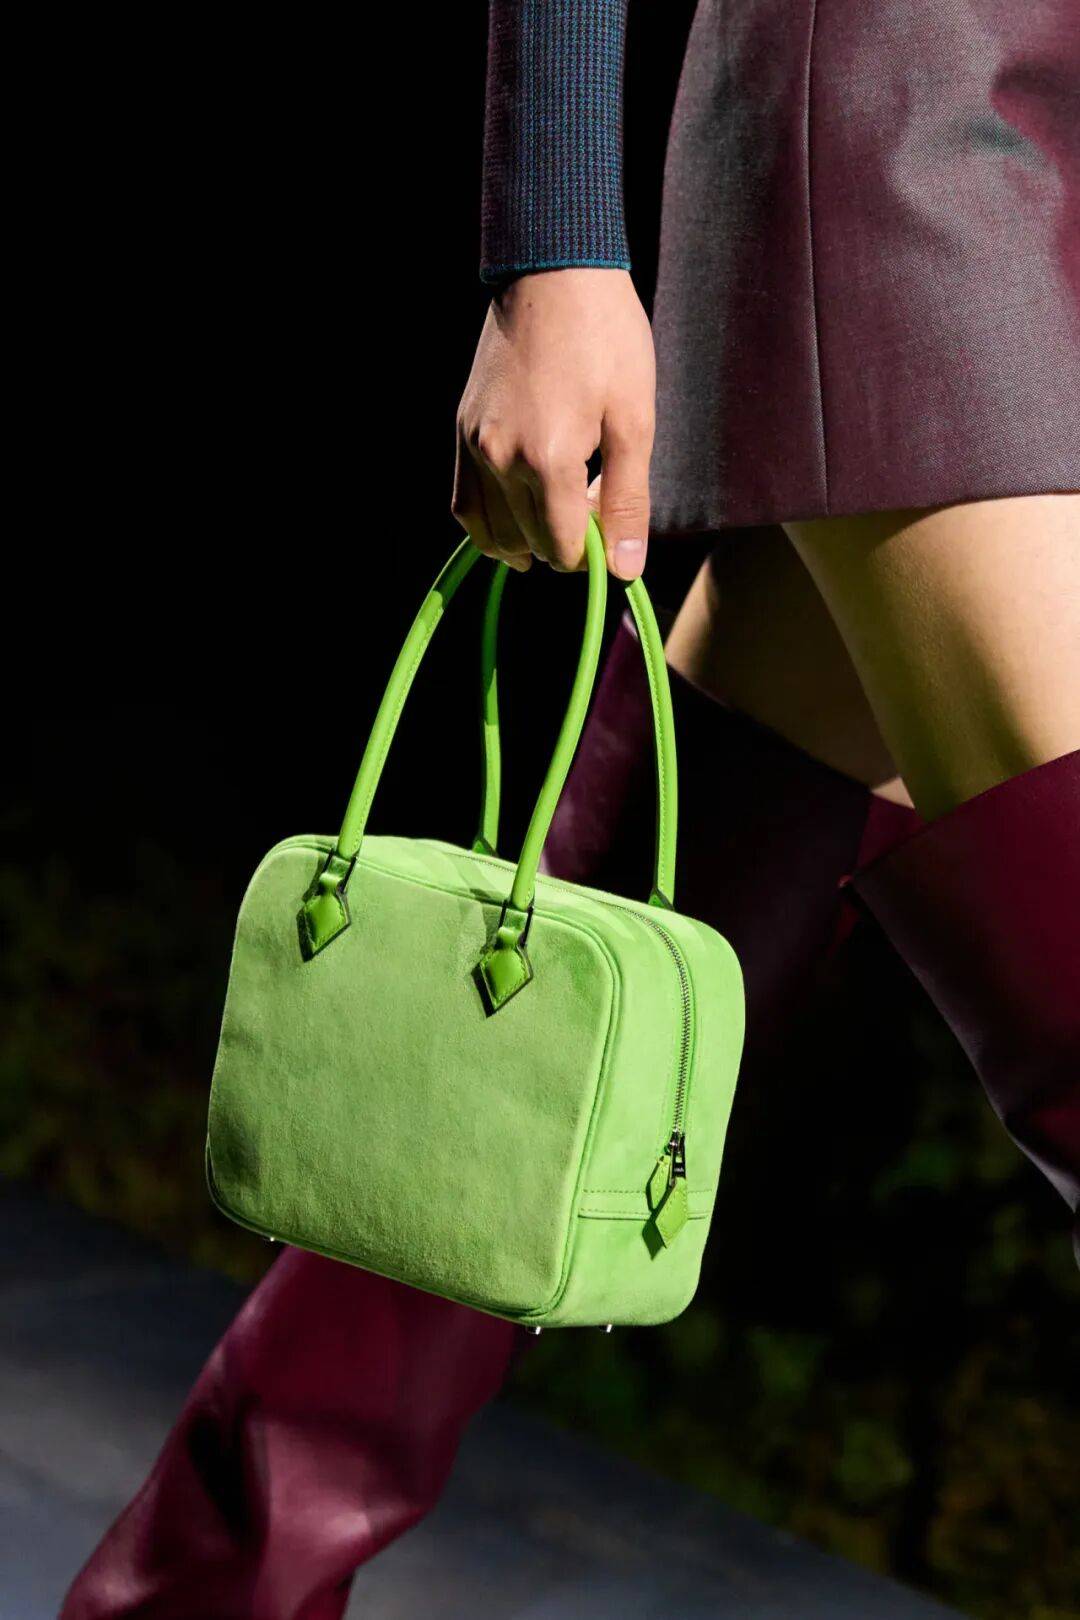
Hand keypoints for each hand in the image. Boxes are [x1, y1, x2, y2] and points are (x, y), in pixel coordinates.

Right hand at [452, 268, 654, 578]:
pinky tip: (518, 514)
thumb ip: (627, 501)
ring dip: (526, 538)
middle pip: (529, 543)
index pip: (562, 548)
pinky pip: (464, 504)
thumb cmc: (606, 338)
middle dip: (564, 539)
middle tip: (592, 498)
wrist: (553, 270)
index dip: (592, 552)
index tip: (610, 521)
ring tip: (558, 509)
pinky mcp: (460, 430)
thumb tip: (624, 569)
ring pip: (491, 533)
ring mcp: (474, 444)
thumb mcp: (634, 421)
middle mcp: (501, 458)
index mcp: (549, 458)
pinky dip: (488, 524)